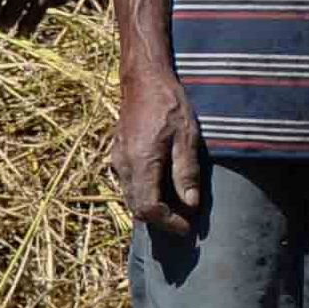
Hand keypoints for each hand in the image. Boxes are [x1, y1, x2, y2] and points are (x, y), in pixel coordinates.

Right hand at [112, 72, 206, 237]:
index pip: (149, 208)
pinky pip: (128, 185)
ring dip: (152, 209)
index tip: (187, 227)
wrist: (143, 79)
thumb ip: (186, 171)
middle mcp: (124, 165)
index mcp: (141, 162)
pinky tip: (163, 190)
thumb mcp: (187, 135)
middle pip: (137, 208)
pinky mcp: (118, 155)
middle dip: (161, 221)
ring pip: (131, 198)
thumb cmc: (168, 103)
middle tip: (185, 223)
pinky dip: (144, 195)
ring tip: (177, 210)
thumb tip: (190, 204)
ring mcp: (117, 160)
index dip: (168, 222)